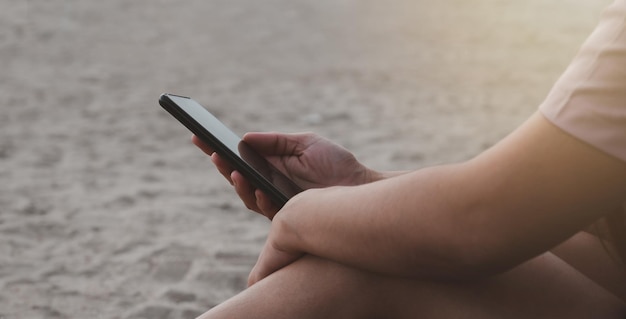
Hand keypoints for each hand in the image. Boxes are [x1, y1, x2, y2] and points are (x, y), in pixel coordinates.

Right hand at [192, 132, 372, 218]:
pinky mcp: (287, 216)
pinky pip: (266, 209)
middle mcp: (269, 184)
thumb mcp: (304, 143)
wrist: (359, 186)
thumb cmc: (335, 164)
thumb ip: (275, 141)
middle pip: (236, 176)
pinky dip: (259, 197)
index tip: (198, 135)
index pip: (239, 157)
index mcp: (271, 165)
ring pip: (247, 196)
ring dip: (236, 182)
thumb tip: (243, 138)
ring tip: (230, 167)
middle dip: (220, 163)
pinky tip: (258, 187)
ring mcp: (276, 201)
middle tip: (208, 149)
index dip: (218, 148)